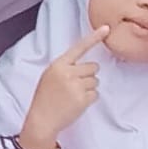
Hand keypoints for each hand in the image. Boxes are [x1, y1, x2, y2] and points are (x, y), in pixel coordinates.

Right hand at [19, 27, 109, 148]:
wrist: (41, 120)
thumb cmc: (45, 98)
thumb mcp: (49, 77)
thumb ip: (65, 68)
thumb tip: (87, 67)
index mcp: (58, 65)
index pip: (79, 48)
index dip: (94, 37)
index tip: (106, 28)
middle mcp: (68, 73)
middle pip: (93, 67)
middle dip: (88, 76)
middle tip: (75, 86)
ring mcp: (76, 86)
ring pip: (95, 81)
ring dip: (88, 88)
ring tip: (73, 96)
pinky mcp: (82, 99)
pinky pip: (95, 94)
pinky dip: (89, 99)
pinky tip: (76, 103)